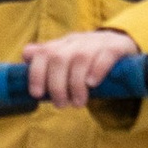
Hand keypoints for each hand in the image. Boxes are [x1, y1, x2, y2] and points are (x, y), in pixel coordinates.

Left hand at [23, 29, 139, 110]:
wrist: (121, 44)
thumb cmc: (89, 59)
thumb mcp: (67, 57)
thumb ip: (47, 59)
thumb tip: (25, 55)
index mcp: (62, 44)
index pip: (43, 53)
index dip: (36, 73)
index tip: (37, 94)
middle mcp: (77, 41)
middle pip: (59, 59)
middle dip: (57, 86)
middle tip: (61, 105)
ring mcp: (96, 43)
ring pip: (80, 59)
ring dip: (76, 85)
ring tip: (78, 103)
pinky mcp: (115, 47)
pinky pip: (105, 56)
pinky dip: (97, 70)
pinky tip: (92, 84)